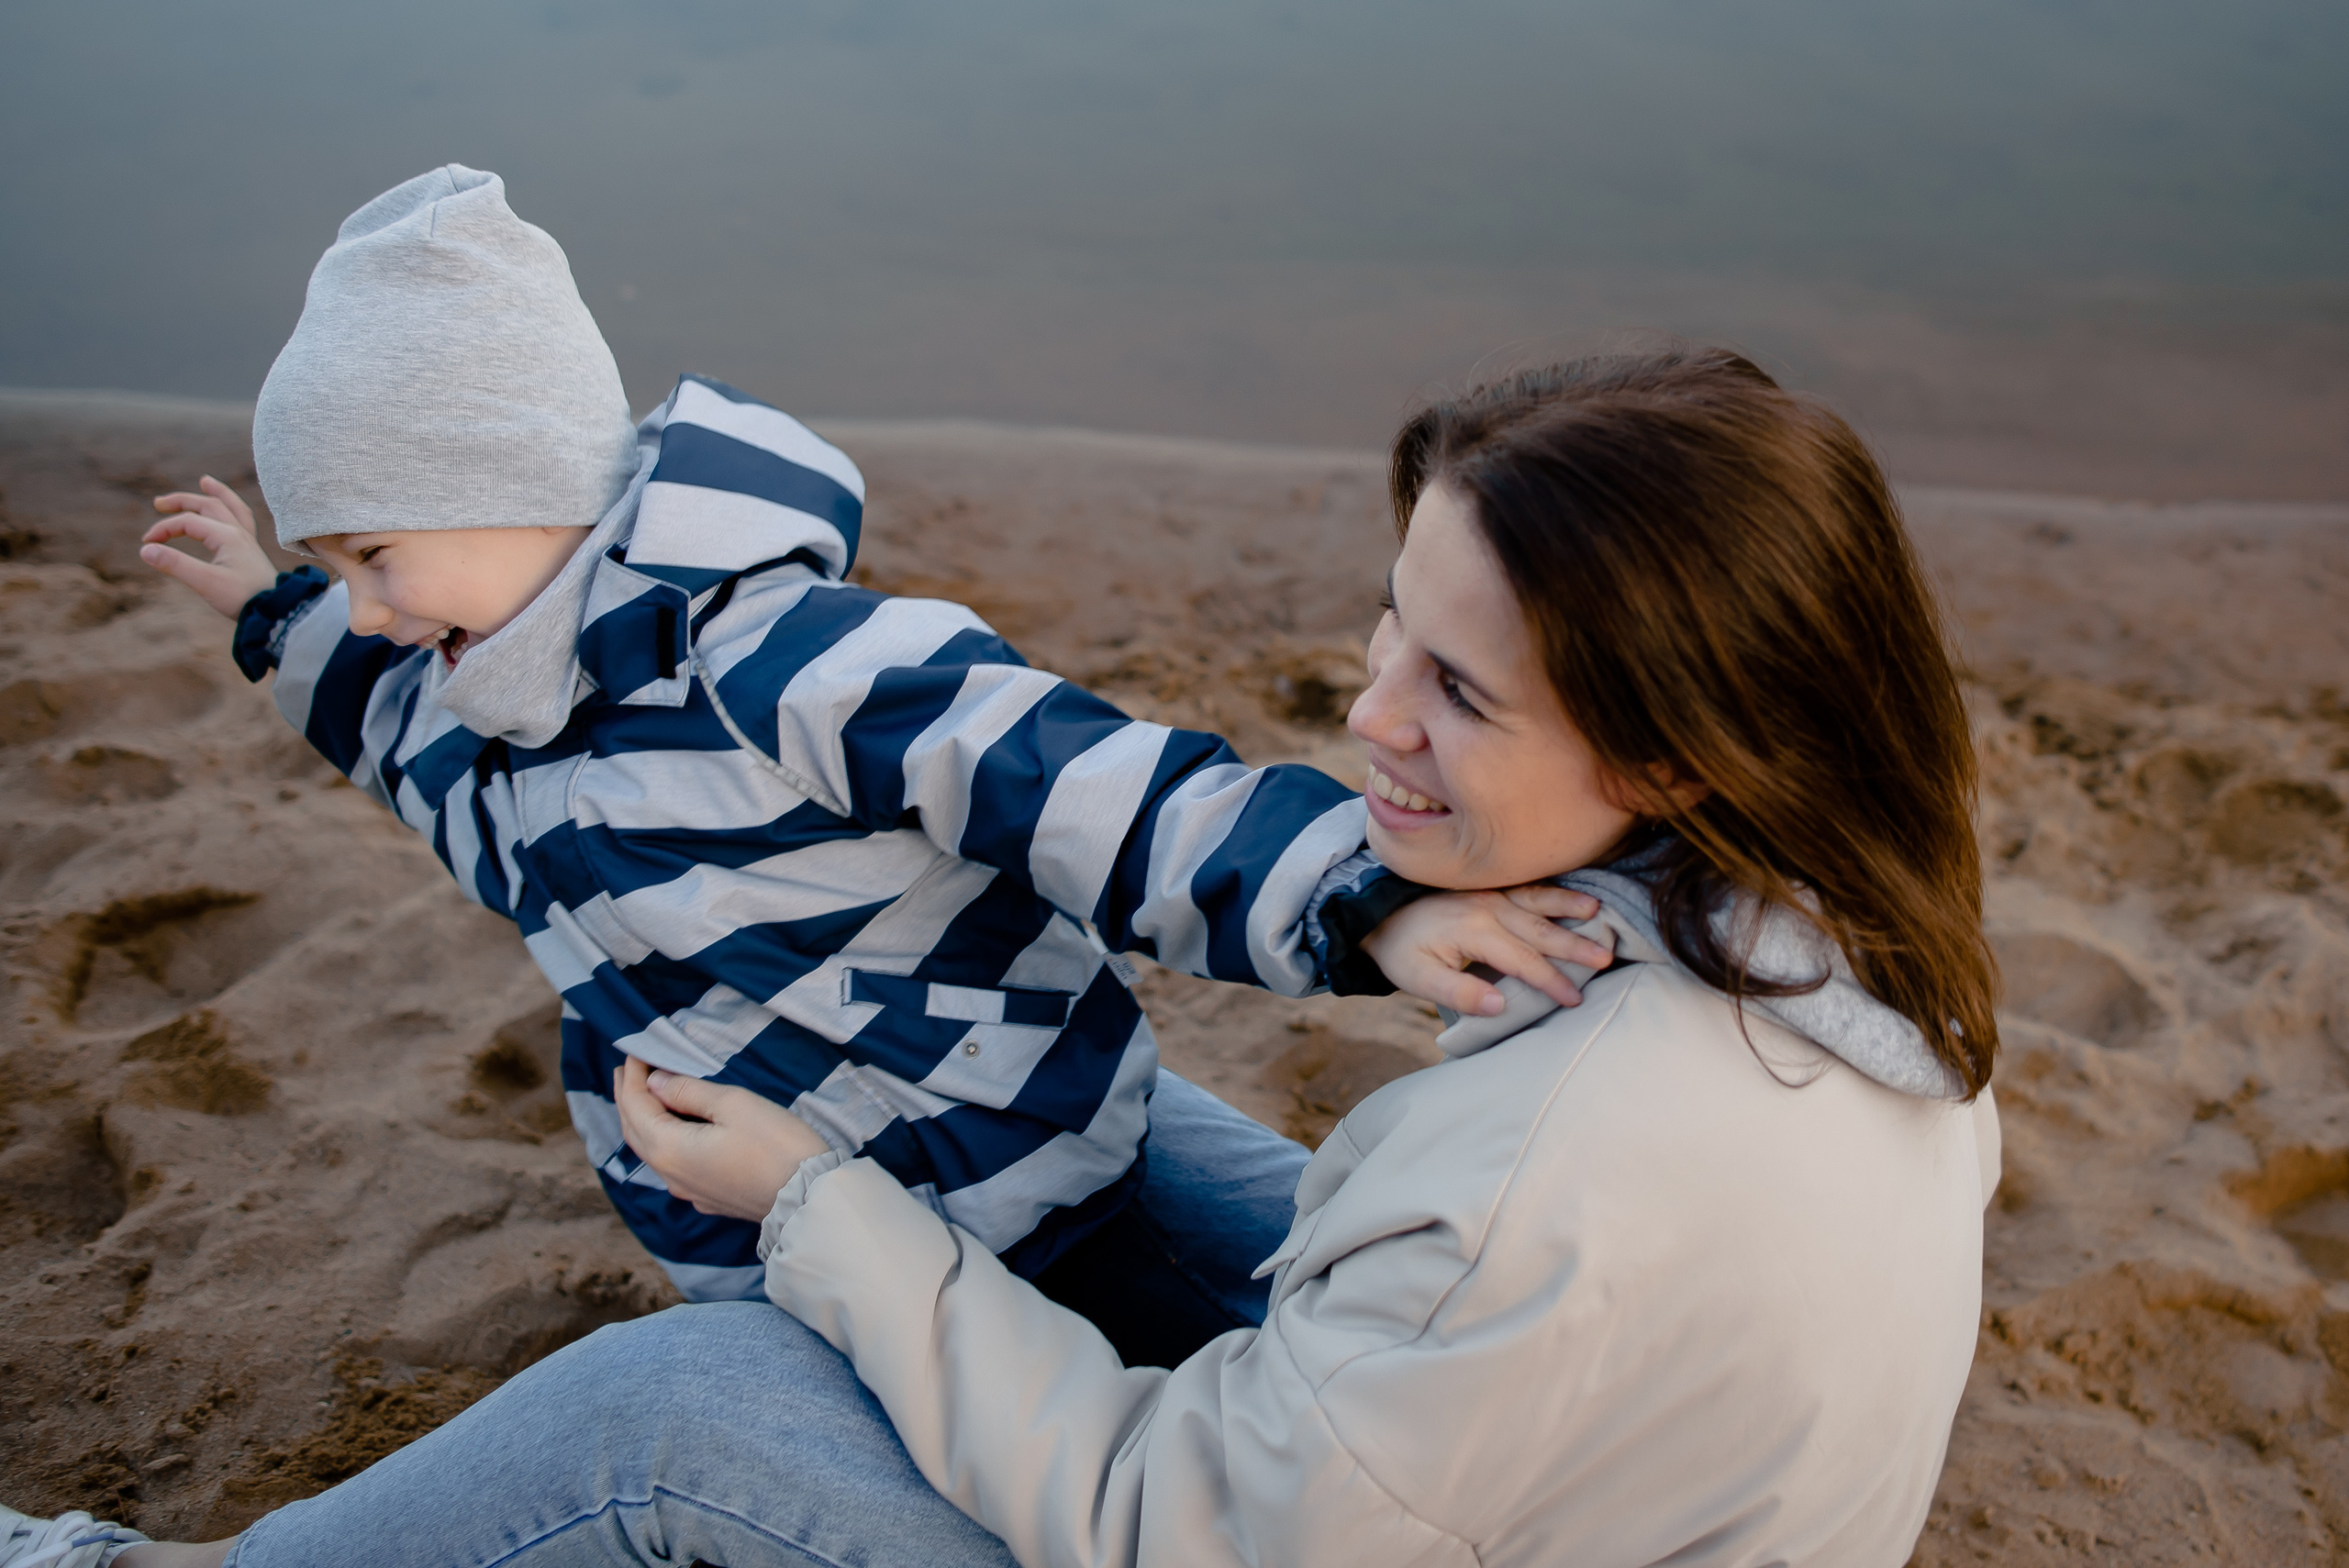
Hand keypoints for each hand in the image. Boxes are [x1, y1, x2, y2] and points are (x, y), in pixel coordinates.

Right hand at [142, 476, 279, 618]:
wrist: (276, 611)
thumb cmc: (243, 598)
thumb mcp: (205, 582)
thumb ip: (175, 564)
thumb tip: (145, 550)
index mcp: (227, 536)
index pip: (188, 522)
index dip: (163, 529)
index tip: (146, 545)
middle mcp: (239, 533)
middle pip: (209, 505)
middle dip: (183, 501)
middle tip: (159, 503)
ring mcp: (247, 541)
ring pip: (231, 508)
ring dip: (216, 494)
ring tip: (205, 481)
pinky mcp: (251, 552)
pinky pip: (243, 520)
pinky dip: (232, 509)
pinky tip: (228, 511)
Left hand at [613, 1058, 832, 1221]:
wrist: (808, 1199)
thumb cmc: (776, 1145)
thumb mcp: (733, 1104)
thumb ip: (689, 1091)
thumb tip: (655, 1082)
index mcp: (669, 1148)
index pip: (635, 1106)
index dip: (633, 1076)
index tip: (636, 1051)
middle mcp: (670, 1174)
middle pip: (634, 1131)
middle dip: (627, 1098)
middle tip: (626, 1070)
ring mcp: (688, 1190)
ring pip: (650, 1151)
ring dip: (642, 1120)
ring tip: (643, 1095)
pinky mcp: (707, 1197)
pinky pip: (671, 1166)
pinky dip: (661, 1140)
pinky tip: (671, 1131)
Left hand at [1360, 884, 1612, 1016]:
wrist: (1376, 911)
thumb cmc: (1400, 949)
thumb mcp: (1416, 979)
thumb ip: (1458, 993)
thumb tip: (1501, 1005)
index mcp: (1474, 929)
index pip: (1523, 960)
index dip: (1552, 980)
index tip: (1576, 998)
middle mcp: (1488, 906)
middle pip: (1540, 928)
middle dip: (1575, 945)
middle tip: (1607, 958)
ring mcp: (1490, 892)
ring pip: (1538, 899)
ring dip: (1569, 905)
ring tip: (1598, 911)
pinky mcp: (1488, 886)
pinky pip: (1527, 886)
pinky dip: (1553, 889)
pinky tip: (1572, 890)